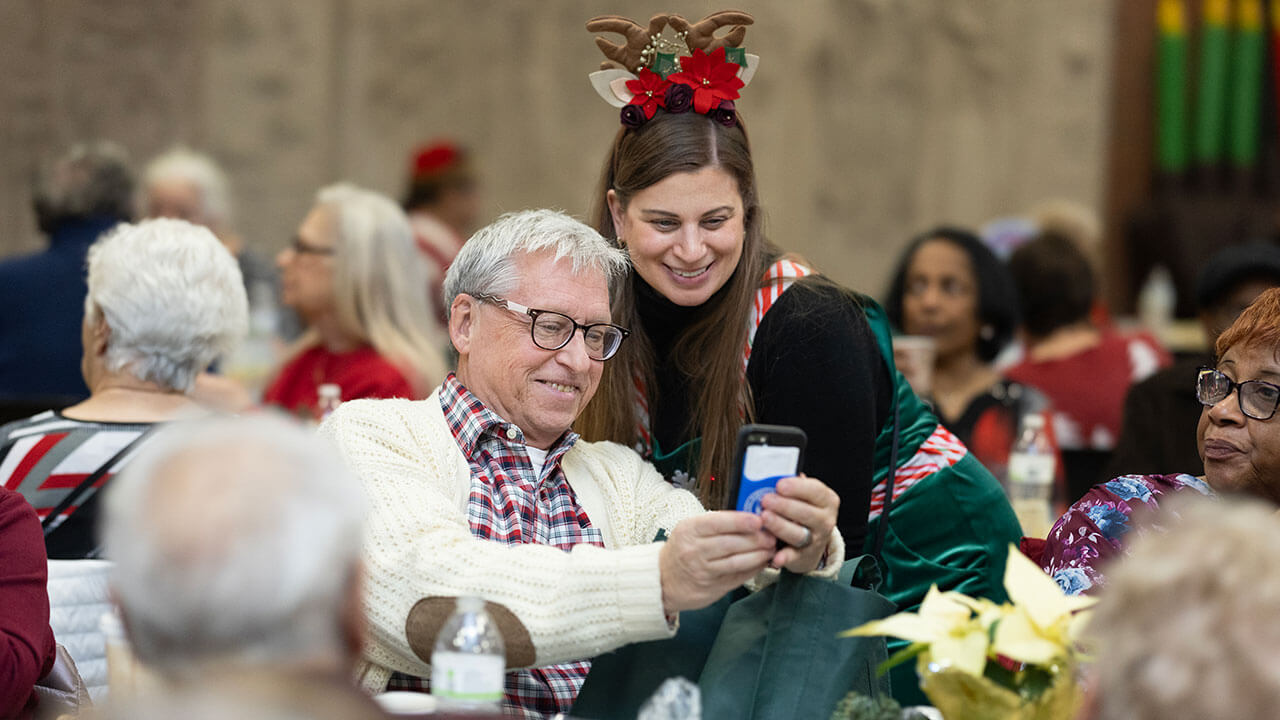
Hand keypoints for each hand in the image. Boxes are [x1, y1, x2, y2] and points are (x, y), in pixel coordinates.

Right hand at [659, 511, 773, 614]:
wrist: (662, 579)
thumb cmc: (682, 549)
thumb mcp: (691, 529)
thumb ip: (717, 523)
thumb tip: (750, 518)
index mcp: (689, 530)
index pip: (717, 522)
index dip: (740, 521)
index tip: (758, 520)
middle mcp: (693, 550)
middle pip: (731, 543)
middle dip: (756, 539)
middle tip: (772, 535)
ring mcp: (702, 571)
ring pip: (736, 562)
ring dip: (758, 555)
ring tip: (770, 549)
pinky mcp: (711, 588)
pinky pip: (737, 577)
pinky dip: (753, 569)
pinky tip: (762, 563)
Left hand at [758, 474, 838, 572]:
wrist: (811, 543)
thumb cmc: (802, 511)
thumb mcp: (803, 497)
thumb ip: (792, 486)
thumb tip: (773, 473)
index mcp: (827, 500)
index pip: (816, 491)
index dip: (797, 487)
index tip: (780, 485)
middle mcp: (825, 520)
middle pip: (806, 513)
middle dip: (784, 506)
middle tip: (766, 500)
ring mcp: (816, 540)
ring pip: (798, 533)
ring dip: (780, 526)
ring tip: (764, 518)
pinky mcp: (804, 557)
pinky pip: (794, 557)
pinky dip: (784, 557)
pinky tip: (775, 556)